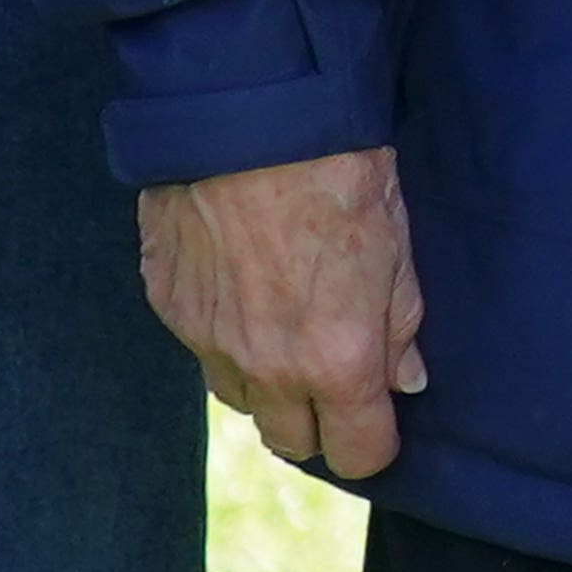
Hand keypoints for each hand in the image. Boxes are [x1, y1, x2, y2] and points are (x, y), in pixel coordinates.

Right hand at [138, 149, 426, 478]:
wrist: (250, 118)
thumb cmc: (339, 173)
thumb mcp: (397, 247)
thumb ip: (400, 325)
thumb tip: (404, 379)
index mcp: (336, 360)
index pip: (357, 453)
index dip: (374, 443)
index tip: (380, 422)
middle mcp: (267, 367)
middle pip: (291, 441)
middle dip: (318, 422)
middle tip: (335, 380)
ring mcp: (208, 342)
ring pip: (240, 400)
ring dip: (267, 383)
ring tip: (288, 328)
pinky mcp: (167, 307)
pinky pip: (200, 348)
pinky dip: (224, 335)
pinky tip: (243, 286)